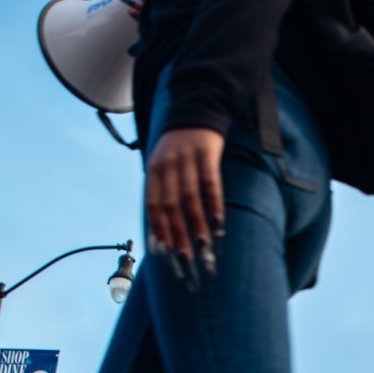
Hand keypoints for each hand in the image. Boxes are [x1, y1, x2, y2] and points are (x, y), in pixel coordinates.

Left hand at [146, 128, 224, 271]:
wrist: (196, 110)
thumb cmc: (180, 148)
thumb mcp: (164, 166)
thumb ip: (162, 193)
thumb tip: (161, 231)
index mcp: (154, 171)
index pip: (154, 207)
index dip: (160, 232)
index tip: (167, 257)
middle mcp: (167, 166)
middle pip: (171, 208)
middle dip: (178, 237)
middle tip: (186, 262)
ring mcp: (187, 159)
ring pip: (190, 199)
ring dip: (197, 227)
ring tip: (204, 250)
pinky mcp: (207, 153)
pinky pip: (211, 184)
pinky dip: (214, 205)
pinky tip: (220, 224)